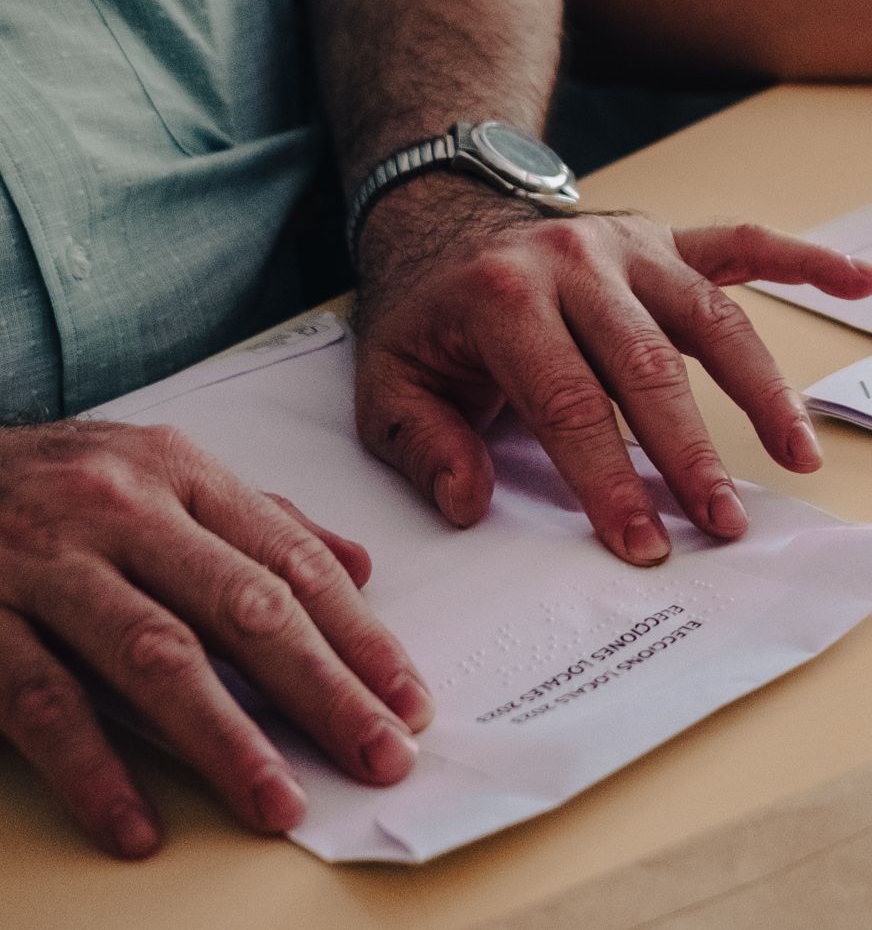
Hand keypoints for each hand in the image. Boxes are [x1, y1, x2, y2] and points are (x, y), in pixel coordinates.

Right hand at [0, 421, 429, 857]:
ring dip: (225, 738)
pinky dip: (95, 768)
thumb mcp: (156, 474)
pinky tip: (137, 822)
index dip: (358, 636)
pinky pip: (43, 703)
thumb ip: (257, 521)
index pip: (291, 562)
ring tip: (278, 802)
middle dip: (322, 690)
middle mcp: (119, 510)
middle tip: (376, 753)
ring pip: (154, 657)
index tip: (405, 700)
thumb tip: (356, 566)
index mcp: (178, 472)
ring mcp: (44, 566)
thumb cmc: (49, 484)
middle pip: (243, 609)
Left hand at [351, 181, 871, 564]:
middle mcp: (578, 263)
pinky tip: (863, 282)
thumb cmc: (428, 315)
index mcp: (506, 299)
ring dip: (763, 389)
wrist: (440, 217)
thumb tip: (471, 502)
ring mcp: (632, 245)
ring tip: (800, 455)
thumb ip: (422, 445)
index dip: (608, 480)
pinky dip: (808, 259)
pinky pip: (746, 243)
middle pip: (651, 368)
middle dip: (691, 453)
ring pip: (714, 317)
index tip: (642, 542)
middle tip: (723, 522)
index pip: (570, 403)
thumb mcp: (388, 383)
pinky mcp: (667, 237)